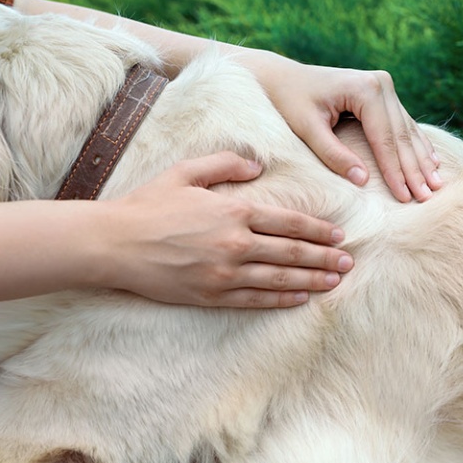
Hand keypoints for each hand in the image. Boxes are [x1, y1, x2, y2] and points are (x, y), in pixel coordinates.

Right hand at [102, 152, 353, 307]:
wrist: (115, 243)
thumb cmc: (148, 204)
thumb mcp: (186, 171)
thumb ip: (226, 163)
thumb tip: (258, 165)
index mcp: (233, 211)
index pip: (287, 221)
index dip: (317, 229)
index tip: (338, 235)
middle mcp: (235, 244)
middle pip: (291, 252)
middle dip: (324, 258)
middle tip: (348, 262)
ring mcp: (224, 273)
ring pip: (279, 278)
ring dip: (311, 280)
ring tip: (334, 282)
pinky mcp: (211, 295)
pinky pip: (255, 299)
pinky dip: (281, 299)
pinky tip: (300, 299)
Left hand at [242, 51, 442, 202]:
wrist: (283, 78)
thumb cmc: (289, 103)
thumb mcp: (307, 129)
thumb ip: (333, 154)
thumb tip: (362, 180)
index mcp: (364, 89)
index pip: (384, 139)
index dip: (395, 171)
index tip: (405, 197)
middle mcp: (381, 84)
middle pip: (401, 136)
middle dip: (414, 169)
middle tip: (428, 197)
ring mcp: (384, 87)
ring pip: (407, 131)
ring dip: (421, 160)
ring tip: (436, 185)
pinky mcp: (383, 93)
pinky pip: (403, 125)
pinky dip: (416, 146)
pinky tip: (431, 163)